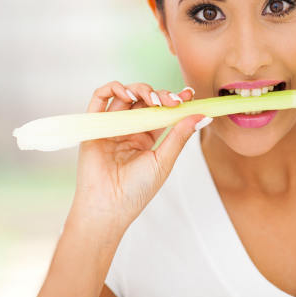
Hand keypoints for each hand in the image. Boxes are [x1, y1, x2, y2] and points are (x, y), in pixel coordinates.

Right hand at [70, 81, 208, 232]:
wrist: (109, 207)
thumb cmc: (136, 191)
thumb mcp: (164, 161)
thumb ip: (180, 136)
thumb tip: (202, 116)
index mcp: (147, 137)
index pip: (161, 111)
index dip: (174, 99)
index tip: (188, 94)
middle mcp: (129, 129)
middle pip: (144, 99)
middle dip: (160, 94)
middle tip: (172, 101)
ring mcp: (112, 126)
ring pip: (125, 94)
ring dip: (140, 89)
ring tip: (152, 100)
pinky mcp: (93, 126)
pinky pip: (99, 99)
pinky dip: (112, 89)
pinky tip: (128, 95)